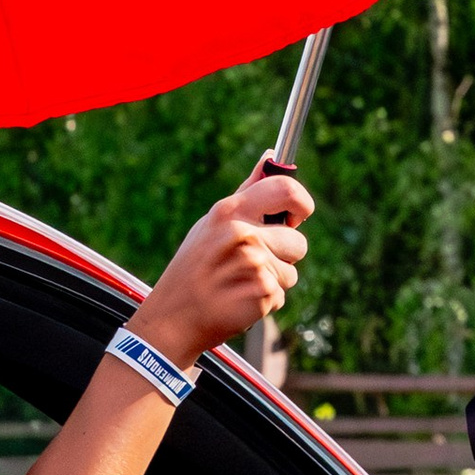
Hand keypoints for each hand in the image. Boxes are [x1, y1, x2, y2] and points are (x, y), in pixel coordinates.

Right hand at [133, 163, 315, 367]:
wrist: (172, 317)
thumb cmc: (193, 267)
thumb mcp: (211, 223)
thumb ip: (247, 192)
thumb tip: (271, 156)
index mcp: (230, 211)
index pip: (287, 190)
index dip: (302, 203)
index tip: (298, 215)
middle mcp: (244, 235)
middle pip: (298, 241)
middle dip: (285, 254)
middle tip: (256, 261)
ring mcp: (254, 265)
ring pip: (291, 272)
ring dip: (273, 280)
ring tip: (239, 283)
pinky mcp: (261, 295)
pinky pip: (280, 295)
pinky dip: (264, 301)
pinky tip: (238, 299)